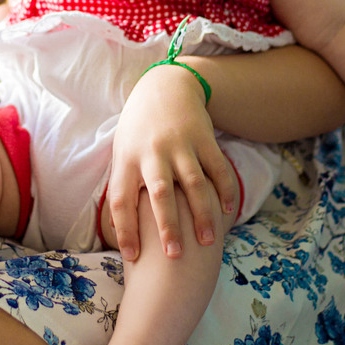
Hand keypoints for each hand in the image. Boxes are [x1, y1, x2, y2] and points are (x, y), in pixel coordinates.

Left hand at [108, 62, 238, 260]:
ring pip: (193, 184)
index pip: (121, 200)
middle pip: (159, 194)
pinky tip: (228, 211)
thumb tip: (116, 229)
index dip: (125, 230)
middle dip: (167, 226)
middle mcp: (152, 153)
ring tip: (208, 241)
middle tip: (174, 256)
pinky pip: (216, 167)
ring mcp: (180, 145)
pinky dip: (223, 190)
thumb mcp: (122, 153)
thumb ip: (123, 186)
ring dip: (201, 214)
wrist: (164, 87)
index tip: (132, 257)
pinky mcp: (203, 138)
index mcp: (127, 160)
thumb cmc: (138, 130)